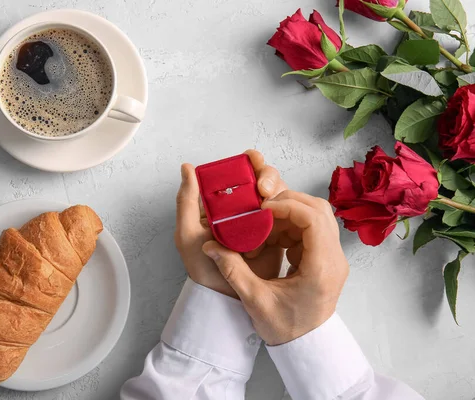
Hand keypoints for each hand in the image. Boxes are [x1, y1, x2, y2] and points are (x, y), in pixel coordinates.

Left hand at [175, 150, 286, 297]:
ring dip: (277, 191)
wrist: (226, 296)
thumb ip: (186, 200)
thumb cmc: (202, 267)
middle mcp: (242, 207)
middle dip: (266, 175)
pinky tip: (282, 216)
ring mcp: (260, 220)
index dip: (247, 161)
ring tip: (270, 204)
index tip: (252, 159)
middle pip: (260, 178)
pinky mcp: (276, 233)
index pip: (236, 173)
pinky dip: (288, 209)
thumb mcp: (187, 232)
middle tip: (264, 189)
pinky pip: (286, 214)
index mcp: (221, 203)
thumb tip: (186, 167)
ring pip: (276, 193)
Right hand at [202, 190, 348, 344]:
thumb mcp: (254, 300)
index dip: (287, 206)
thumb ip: (233, 270)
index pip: (313, 219)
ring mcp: (332, 257)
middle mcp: (334, 259)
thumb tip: (210, 247)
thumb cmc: (285, 328)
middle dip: (288, 203)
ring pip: (316, 216)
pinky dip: (289, 226)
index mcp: (321, 268)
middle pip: (319, 210)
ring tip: (262, 227)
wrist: (305, 346)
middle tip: (260, 211)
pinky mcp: (326, 258)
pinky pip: (311, 228)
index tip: (262, 210)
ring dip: (288, 215)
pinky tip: (269, 238)